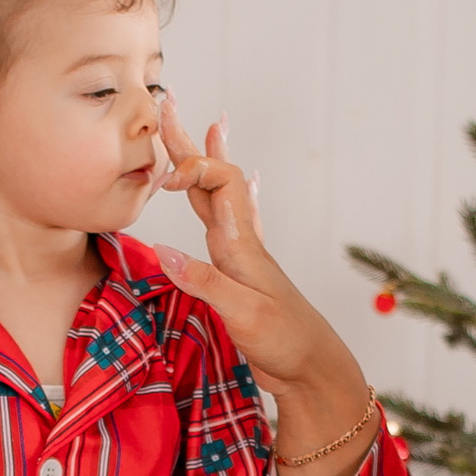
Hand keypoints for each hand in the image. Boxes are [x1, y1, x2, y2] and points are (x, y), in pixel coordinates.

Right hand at [154, 96, 357, 398]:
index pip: (218, 182)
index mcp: (241, 245)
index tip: (163, 181)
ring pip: (219, 197)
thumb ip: (205, 282)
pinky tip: (243, 186)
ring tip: (207, 127)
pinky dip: (228, 199)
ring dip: (207, 162)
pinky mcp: (240, 274)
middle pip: (214, 180)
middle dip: (189, 143)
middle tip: (170, 104)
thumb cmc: (285, 342)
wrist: (313, 370)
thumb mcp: (243, 314)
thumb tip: (163, 250)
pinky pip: (230, 222)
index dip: (190, 169)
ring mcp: (243, 256)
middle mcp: (241, 242)